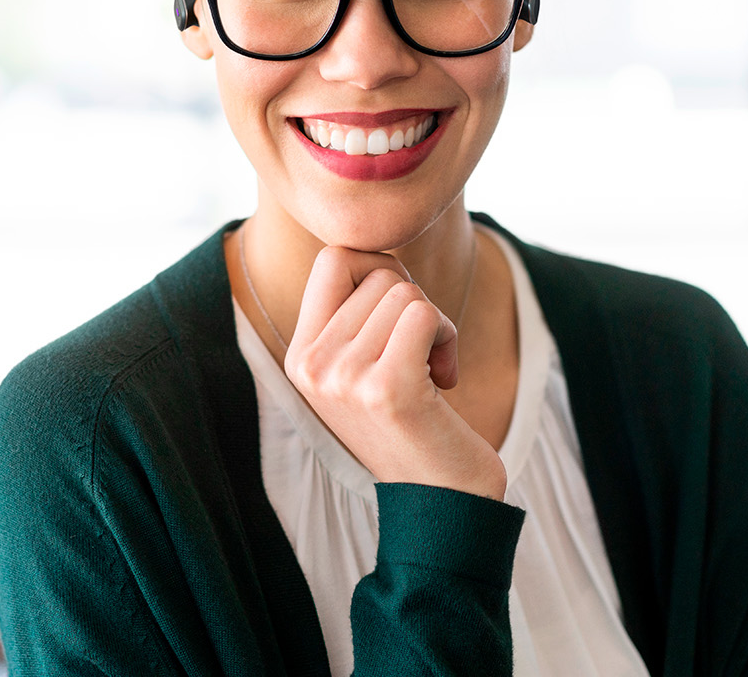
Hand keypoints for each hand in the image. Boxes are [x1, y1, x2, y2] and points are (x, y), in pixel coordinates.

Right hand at [284, 247, 506, 499]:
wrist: (439, 501)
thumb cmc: (413, 423)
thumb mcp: (363, 366)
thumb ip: (357, 314)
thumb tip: (373, 247)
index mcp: (300, 355)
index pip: (333, 258)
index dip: (378, 268)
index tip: (397, 312)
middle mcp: (311, 364)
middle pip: (377, 274)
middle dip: (415, 303)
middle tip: (419, 354)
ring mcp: (344, 377)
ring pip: (406, 293)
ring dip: (436, 325)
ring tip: (431, 373)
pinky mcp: (387, 389)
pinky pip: (425, 315)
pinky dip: (447, 338)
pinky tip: (444, 380)